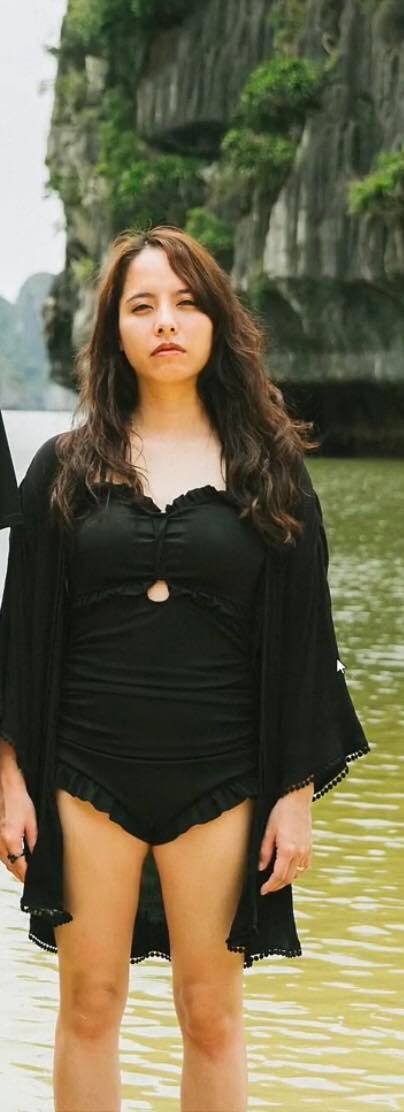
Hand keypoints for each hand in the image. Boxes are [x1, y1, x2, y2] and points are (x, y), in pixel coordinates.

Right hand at [0, 763, 37, 883]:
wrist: (6, 786)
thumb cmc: (18, 799)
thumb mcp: (32, 821)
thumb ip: (33, 841)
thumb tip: (35, 855)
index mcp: (11, 839)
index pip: (20, 865)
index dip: (26, 875)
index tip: (31, 881)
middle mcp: (0, 842)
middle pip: (10, 866)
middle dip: (20, 874)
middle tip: (29, 880)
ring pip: (4, 861)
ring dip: (13, 867)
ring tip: (23, 871)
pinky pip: (0, 853)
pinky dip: (7, 858)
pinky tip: (14, 858)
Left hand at [258, 782, 313, 894]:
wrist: (297, 800)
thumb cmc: (281, 812)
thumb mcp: (268, 830)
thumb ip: (265, 851)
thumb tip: (261, 868)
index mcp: (287, 850)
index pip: (278, 876)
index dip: (270, 885)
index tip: (263, 890)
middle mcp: (299, 853)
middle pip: (288, 878)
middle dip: (277, 885)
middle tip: (267, 887)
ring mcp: (306, 851)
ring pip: (297, 874)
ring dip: (286, 880)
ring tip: (276, 880)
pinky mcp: (310, 847)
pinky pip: (304, 866)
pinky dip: (297, 872)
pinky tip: (290, 870)